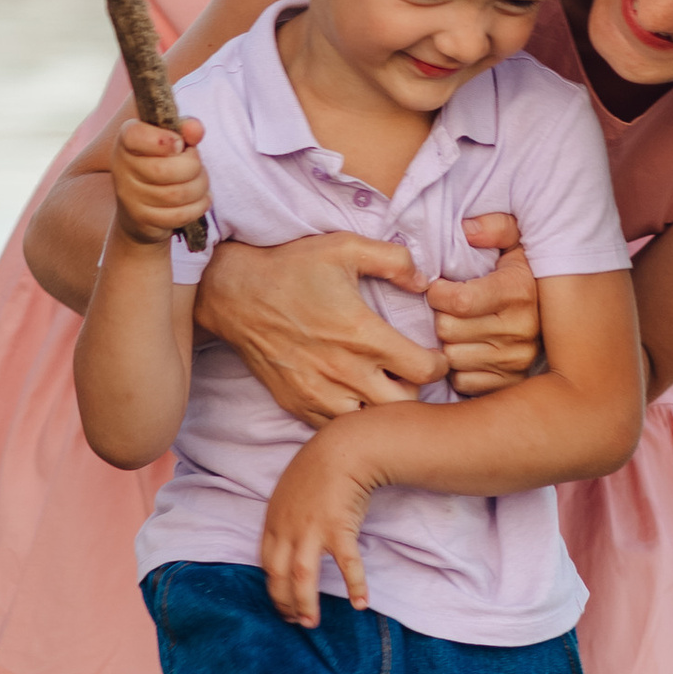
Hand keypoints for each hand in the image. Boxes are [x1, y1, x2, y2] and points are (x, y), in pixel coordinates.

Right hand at [106, 114, 207, 245]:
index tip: (179, 144)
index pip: (135, 135)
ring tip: (201, 181)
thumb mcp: (172, 140)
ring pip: (176, 194)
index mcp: (126, 140)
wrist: (141, 208)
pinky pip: (179, 215)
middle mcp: (122, 167)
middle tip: (197, 165)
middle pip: (164, 170)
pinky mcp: (142, 219)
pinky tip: (200, 198)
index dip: (163, 140)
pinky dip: (199, 206)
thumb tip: (195, 129)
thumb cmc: (161, 163)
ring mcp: (129, 196)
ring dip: (200, 186)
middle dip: (193, 167)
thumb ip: (185, 129)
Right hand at [196, 231, 447, 424]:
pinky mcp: (297, 404)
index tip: (435, 356)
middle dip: (416, 390)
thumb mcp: (344, 246)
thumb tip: (425, 281)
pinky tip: (352, 395)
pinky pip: (335, 427)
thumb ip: (394, 259)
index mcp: (363, 334)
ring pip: (370, 424)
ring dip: (382, 409)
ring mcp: (318, 392)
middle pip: (404, 406)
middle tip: (411, 374)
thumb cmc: (290, 268)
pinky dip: (350, 417)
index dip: (440, 364)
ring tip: (382, 387)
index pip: (425, 370)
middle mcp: (344, 371)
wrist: (232, 293)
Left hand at [261, 419, 377, 625]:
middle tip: (294, 621)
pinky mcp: (339, 529)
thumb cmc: (320, 465)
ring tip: (311, 623)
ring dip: (306, 604)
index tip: (281, 603)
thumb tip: (289, 538)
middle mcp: (288, 529)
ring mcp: (312, 530)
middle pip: (279, 575)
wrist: (344, 448)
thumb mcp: (290, 490)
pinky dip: (354, 585)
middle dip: (284, 602)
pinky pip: (346, 565)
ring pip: (302, 577)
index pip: (266, 563)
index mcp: (274, 521)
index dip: (272, 587)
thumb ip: (286, 515)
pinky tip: (361, 604)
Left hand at [423, 211, 542, 397]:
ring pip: (451, 358)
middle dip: (440, 317)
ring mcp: (517, 360)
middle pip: (448, 330)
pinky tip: (469, 350)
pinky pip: (462, 381)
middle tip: (447, 309)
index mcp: (519, 291)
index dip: (437, 293)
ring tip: (458, 328)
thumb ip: (494, 227)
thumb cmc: (523, 273)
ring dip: (448, 344)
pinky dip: (459, 369)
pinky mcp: (510, 383)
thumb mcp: (515, 241)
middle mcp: (522, 329)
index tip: (438, 286)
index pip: (459, 300)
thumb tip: (467, 230)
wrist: (560, 315)